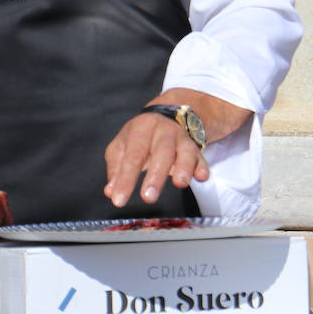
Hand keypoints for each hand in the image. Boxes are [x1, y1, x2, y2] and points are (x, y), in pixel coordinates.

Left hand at [102, 89, 251, 208]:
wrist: (169, 114)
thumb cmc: (142, 135)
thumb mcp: (122, 145)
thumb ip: (116, 168)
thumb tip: (111, 191)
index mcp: (141, 129)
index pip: (132, 156)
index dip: (125, 179)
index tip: (119, 199)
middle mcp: (163, 132)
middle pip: (160, 152)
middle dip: (155, 176)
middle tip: (148, 197)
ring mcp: (181, 138)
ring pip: (184, 151)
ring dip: (183, 167)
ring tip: (180, 183)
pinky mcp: (195, 147)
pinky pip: (200, 156)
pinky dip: (202, 166)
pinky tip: (201, 176)